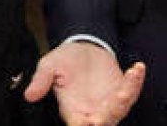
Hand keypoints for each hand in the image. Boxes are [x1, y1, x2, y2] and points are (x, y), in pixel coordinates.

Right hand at [24, 41, 145, 125]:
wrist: (83, 48)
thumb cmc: (65, 60)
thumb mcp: (49, 65)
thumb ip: (41, 80)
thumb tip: (29, 95)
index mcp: (73, 111)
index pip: (79, 125)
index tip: (87, 121)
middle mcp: (93, 111)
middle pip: (103, 123)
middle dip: (107, 118)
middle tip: (108, 109)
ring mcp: (110, 103)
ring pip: (120, 109)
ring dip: (125, 98)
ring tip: (129, 79)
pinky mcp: (122, 91)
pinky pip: (132, 92)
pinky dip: (136, 82)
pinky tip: (137, 68)